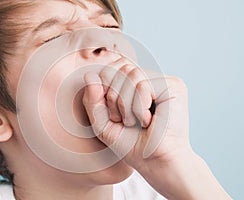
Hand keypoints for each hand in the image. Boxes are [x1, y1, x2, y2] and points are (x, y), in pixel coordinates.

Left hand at [82, 57, 230, 198]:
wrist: (155, 163)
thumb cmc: (131, 145)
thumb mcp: (102, 123)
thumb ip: (93, 100)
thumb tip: (89, 75)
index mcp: (134, 84)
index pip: (110, 69)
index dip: (104, 90)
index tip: (114, 116)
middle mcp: (149, 78)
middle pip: (118, 69)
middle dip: (114, 99)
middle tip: (126, 121)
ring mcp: (162, 80)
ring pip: (131, 75)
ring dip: (127, 105)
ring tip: (137, 122)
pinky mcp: (174, 85)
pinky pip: (143, 85)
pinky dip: (139, 108)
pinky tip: (149, 121)